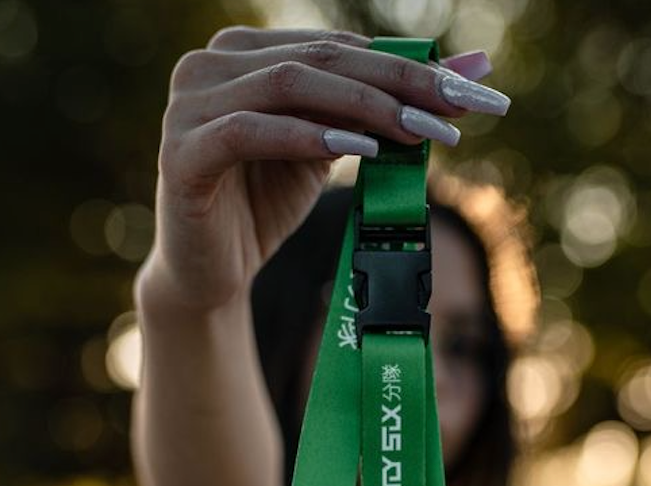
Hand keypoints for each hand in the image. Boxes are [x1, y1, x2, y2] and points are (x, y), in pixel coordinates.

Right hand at [141, 27, 508, 310]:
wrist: (208, 274)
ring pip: (289, 87)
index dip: (405, 65)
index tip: (470, 90)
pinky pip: (249, 132)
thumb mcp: (328, 149)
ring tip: (417, 131)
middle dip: (396, 83)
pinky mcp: (180, 153)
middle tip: (457, 107)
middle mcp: (210, 64)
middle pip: (319, 59)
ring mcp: (188, 105)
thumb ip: (382, 108)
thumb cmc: (265, 206)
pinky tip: (355, 147)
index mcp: (245, 52)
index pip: (337, 47)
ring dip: (363, 107)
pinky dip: (306, 137)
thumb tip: (470, 72)